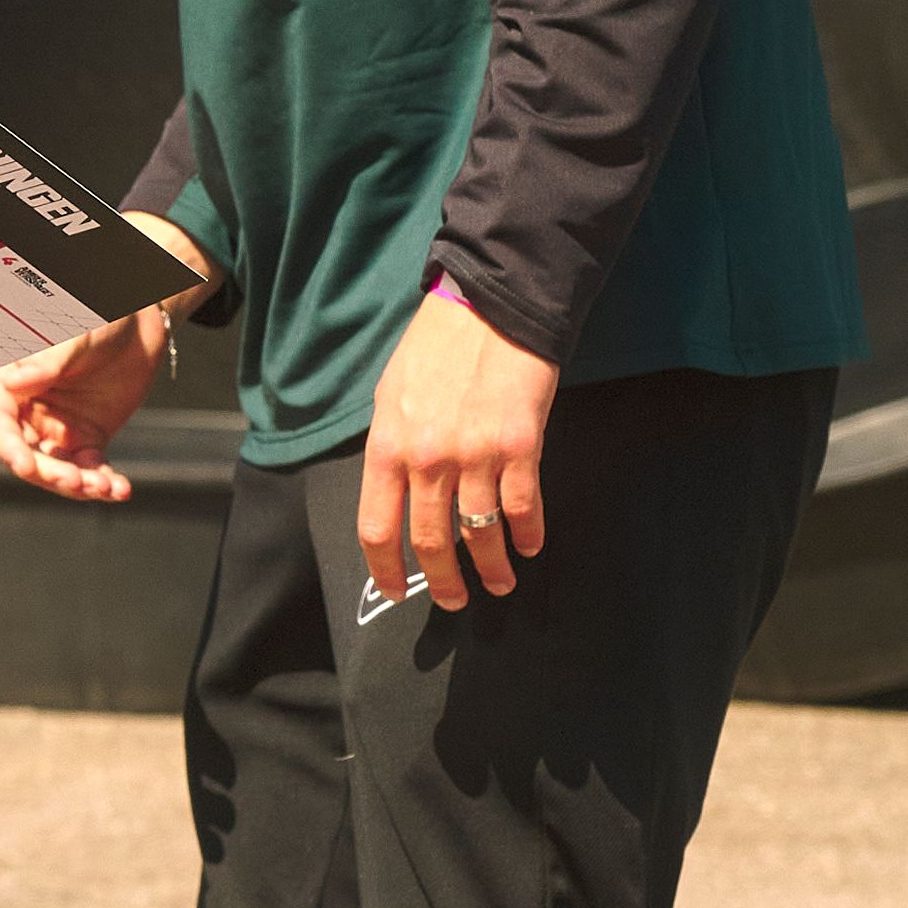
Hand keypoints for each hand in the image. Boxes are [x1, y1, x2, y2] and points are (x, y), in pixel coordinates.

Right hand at [0, 215, 208, 502]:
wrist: (142, 324)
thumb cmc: (100, 318)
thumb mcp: (76, 335)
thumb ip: (47, 361)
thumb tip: (14, 384)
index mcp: (8, 380)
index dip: (8, 447)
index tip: (24, 467)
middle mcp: (25, 409)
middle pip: (25, 454)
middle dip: (48, 474)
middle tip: (77, 482)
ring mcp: (54, 428)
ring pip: (55, 469)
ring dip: (77, 485)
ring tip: (105, 488)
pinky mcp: (84, 440)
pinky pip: (88, 470)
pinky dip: (102, 483)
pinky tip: (119, 489)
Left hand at [359, 290, 558, 612]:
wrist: (490, 308)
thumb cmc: (436, 348)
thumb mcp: (391, 396)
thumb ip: (391, 449)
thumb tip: (394, 495)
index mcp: (388, 447)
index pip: (378, 527)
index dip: (385, 570)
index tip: (395, 592)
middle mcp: (429, 459)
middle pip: (432, 542)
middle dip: (444, 581)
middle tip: (454, 599)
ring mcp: (476, 456)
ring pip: (481, 534)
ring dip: (492, 568)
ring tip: (499, 584)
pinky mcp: (521, 447)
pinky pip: (523, 507)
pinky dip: (528, 534)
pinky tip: (529, 546)